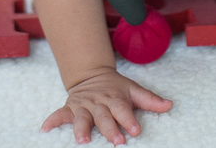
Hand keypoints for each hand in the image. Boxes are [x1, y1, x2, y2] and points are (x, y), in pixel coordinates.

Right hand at [41, 68, 172, 144]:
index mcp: (115, 98)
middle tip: (117, 142)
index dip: (128, 119)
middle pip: (104, 117)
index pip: (123, 109)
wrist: (91, 75)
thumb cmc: (116, 88)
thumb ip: (150, 100)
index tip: (135, 130)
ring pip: (81, 118)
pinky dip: (52, 121)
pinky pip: (59, 114)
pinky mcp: (70, 108)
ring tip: (82, 141)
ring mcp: (83, 106)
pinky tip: (45, 129)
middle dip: (110, 129)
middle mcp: (98, 102)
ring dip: (81, 129)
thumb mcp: (133, 90)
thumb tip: (170, 105)